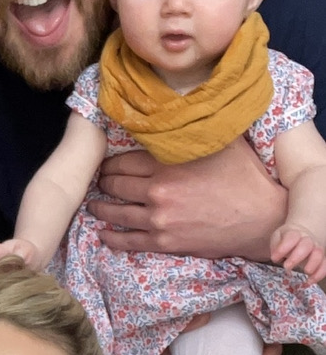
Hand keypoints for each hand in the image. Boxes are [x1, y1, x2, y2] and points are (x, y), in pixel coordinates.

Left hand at [94, 140, 286, 259]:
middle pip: (116, 184)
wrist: (261, 218)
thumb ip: (193, 132)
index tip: (105, 163)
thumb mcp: (221, 143)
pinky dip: (111, 237)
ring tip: (93, 204)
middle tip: (98, 180)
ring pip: (117, 212)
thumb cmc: (245, 177)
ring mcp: (159, 218)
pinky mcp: (164, 241)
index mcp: (168, 163)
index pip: (125, 160)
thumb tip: (177, 113)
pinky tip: (102, 233)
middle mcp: (158, 190)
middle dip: (104, 182)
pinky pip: (128, 240)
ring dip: (101, 207)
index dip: (112, 162)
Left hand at [271, 223, 325, 282]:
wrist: (301, 237)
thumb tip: (275, 257)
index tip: (274, 258)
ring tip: (305, 273)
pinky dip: (319, 274)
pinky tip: (310, 281)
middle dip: (297, 257)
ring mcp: (316, 249)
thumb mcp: (278, 238)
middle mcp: (307, 240)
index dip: (283, 247)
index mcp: (295, 234)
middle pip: (306, 245)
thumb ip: (276, 246)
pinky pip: (324, 265)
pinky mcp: (321, 259)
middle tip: (286, 267)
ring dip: (313, 264)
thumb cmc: (286, 240)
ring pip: (319, 254)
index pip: (292, 237)